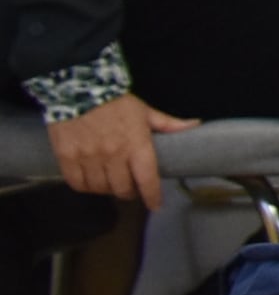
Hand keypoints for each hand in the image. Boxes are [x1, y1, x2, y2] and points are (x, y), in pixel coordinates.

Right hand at [50, 92, 194, 212]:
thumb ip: (168, 124)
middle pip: (122, 188)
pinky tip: (92, 181)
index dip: (152, 196)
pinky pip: (78, 184)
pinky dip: (86, 187)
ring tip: (111, 182)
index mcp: (136, 144)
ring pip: (100, 188)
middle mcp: (113, 154)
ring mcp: (88, 157)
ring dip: (108, 190)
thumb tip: (195, 124)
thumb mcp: (145, 111)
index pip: (147, 179)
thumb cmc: (115, 102)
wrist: (78, 89)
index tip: (156, 205)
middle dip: (130, 193)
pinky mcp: (67, 158)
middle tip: (131, 189)